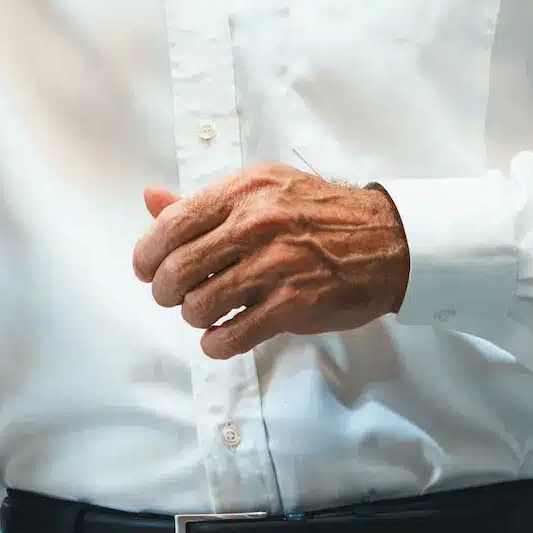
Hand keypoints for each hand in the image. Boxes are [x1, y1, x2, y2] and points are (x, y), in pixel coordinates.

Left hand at [131, 165, 409, 360]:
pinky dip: (216, 342)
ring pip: (201, 304)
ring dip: (191, 315)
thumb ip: (204, 200)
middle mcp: (256, 226)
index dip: (148, 253)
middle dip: (163, 289)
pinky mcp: (295, 305)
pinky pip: (235, 333)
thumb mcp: (261, 190)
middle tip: (169, 295)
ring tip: (199, 312)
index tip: (145, 267)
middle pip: (179, 268)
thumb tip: (151, 199)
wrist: (387, 239)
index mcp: (243, 193)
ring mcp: (276, 266)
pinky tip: (217, 338)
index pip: (172, 224)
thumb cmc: (317, 213)